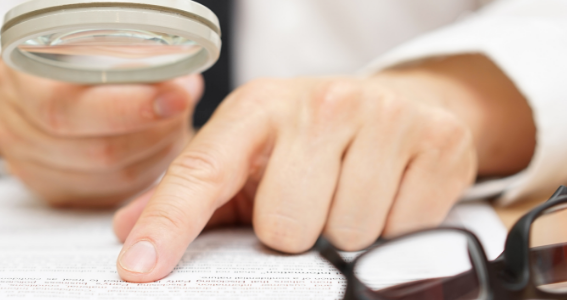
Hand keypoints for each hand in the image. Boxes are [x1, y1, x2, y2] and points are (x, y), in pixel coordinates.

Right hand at [0, 58, 202, 206]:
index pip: (68, 106)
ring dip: (153, 155)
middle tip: (181, 114)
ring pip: (108, 178)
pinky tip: (153, 151)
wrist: (32, 87)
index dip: (128, 107)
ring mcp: (26, 163)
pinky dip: (139, 175)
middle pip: (94, 150)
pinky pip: (105, 195)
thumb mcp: (93, 44)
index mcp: (19, 78)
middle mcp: (13, 124)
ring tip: (172, 128)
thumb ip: (132, 60)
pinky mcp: (49, 189)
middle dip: (152, 134)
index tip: (176, 98)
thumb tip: (181, 86)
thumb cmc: (70, 59)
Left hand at [111, 55, 535, 281]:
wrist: (401, 104)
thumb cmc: (311, 140)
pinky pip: (403, 231)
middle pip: (285, 227)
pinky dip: (394, 229)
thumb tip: (129, 233)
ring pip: (346, 234)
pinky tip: (388, 196)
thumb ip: (190, 196)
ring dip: (345, 232)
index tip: (140, 269)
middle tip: (309, 202)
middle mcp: (319, 104)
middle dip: (293, 232)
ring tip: (350, 195)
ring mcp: (383, 118)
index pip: (201, 173)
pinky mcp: (438, 142)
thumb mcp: (248, 155)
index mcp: (257, 107)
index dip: (168, 225)